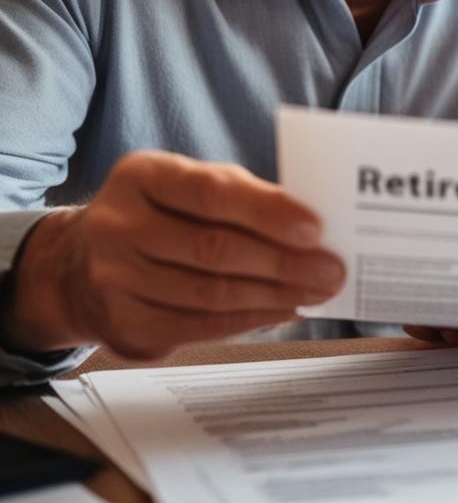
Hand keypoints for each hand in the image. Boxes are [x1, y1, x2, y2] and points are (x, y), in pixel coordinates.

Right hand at [0, 151, 345, 359]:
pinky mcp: (124, 323)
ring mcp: (114, 278)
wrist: (80, 262)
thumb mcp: (187, 185)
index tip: (315, 227)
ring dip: (275, 296)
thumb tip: (310, 226)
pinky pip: (200, 326)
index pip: (211, 193)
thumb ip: (241, 196)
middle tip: (330, 270)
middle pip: (214, 250)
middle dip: (284, 262)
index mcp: (141, 177)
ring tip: (317, 291)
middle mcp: (118, 225)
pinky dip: (250, 320)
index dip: (268, 212)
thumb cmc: (160, 214)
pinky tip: (283, 310)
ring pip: (211, 293)